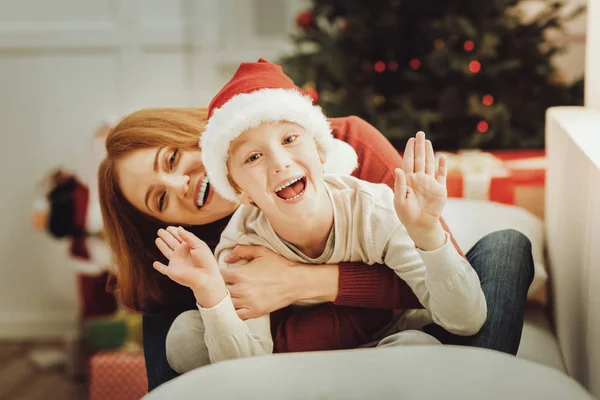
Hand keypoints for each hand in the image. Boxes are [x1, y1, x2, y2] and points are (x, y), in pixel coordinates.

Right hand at [154, 226, 225, 307]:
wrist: (205, 278)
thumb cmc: (205, 261)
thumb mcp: (199, 245)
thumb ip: (188, 237)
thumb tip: (179, 228)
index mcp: (189, 247)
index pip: (180, 237)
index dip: (174, 231)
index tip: (169, 227)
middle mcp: (182, 254)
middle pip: (172, 242)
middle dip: (166, 236)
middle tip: (160, 230)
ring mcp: (176, 262)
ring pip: (166, 252)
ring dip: (162, 246)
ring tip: (157, 239)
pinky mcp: (172, 271)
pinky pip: (163, 269)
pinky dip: (159, 267)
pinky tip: (154, 264)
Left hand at [221, 245, 300, 318]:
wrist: (296, 281)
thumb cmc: (279, 265)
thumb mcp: (261, 251)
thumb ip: (241, 250)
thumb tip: (226, 258)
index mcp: (240, 274)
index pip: (218, 275)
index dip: (218, 274)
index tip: (221, 274)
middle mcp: (241, 289)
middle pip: (220, 291)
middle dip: (220, 287)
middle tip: (223, 285)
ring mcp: (247, 302)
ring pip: (226, 304)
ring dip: (225, 300)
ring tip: (228, 295)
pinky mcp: (255, 312)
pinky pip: (236, 316)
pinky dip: (233, 312)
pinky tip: (236, 306)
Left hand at [394, 131, 447, 248]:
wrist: (420, 225)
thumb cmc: (406, 214)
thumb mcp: (399, 200)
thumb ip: (399, 184)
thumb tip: (398, 168)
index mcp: (408, 180)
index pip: (408, 162)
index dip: (409, 150)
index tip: (411, 140)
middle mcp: (419, 179)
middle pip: (419, 159)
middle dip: (419, 146)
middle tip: (420, 133)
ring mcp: (430, 183)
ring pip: (430, 164)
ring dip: (429, 153)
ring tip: (428, 141)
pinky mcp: (439, 189)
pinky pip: (441, 175)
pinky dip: (442, 166)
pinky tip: (442, 157)